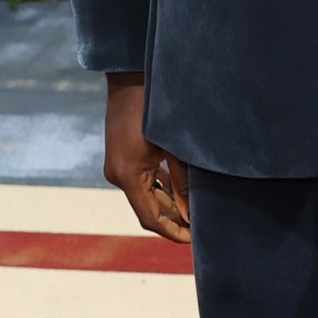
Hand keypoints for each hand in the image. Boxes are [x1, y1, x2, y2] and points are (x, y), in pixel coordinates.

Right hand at [103, 73, 189, 242]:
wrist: (130, 77)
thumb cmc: (155, 109)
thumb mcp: (174, 147)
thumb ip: (183, 181)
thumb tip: (192, 214)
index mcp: (128, 176)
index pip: (151, 219)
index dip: (173, 232)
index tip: (194, 240)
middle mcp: (117, 175)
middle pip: (148, 210)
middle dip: (174, 220)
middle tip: (200, 228)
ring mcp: (117, 166)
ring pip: (145, 196)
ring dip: (168, 205)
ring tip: (194, 212)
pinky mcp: (120, 157)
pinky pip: (141, 182)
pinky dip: (159, 189)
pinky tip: (180, 190)